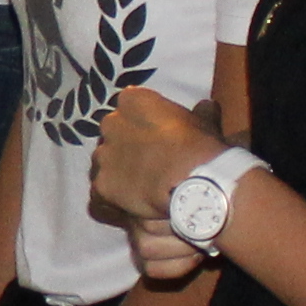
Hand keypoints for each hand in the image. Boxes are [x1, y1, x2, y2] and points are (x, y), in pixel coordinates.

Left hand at [87, 85, 223, 284]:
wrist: (195, 184)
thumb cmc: (201, 148)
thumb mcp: (204, 122)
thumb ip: (197, 113)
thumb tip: (205, 107)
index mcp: (133, 100)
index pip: (129, 106)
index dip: (142, 124)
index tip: (155, 137)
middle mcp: (110, 123)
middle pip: (112, 134)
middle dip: (125, 146)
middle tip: (147, 162)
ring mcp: (103, 155)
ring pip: (104, 162)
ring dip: (117, 171)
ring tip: (139, 186)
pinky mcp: (102, 184)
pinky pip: (100, 192)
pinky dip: (113, 198)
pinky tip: (131, 204)